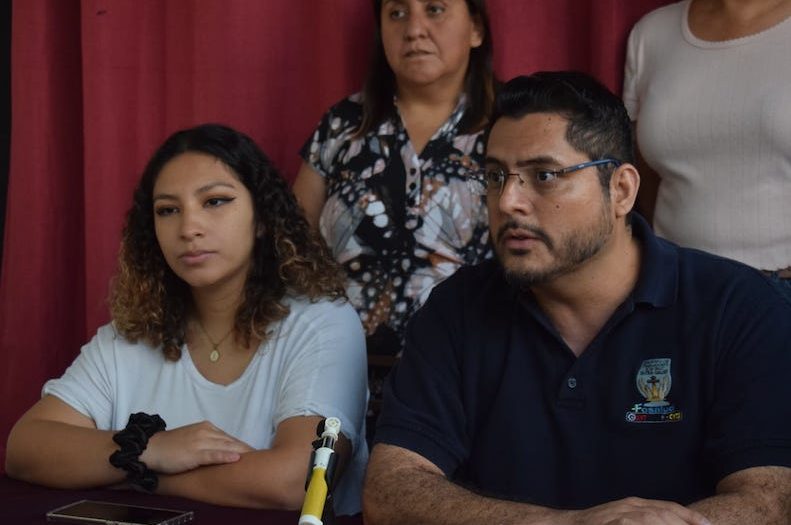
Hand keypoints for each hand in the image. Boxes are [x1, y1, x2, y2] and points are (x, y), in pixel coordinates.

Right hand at [140, 421, 253, 473]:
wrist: (150, 449)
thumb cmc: (170, 447)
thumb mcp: (192, 441)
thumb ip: (208, 443)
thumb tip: (224, 451)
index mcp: (207, 427)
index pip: (230, 438)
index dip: (243, 446)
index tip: (256, 453)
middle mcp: (206, 431)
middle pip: (232, 441)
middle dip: (247, 450)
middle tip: (262, 457)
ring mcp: (201, 441)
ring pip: (226, 446)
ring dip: (242, 453)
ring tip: (256, 459)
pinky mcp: (194, 452)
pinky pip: (213, 454)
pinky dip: (226, 456)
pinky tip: (236, 459)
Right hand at [564, 497, 710, 524]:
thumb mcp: (620, 519)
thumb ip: (639, 519)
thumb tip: (663, 521)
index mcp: (633, 504)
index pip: (667, 507)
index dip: (688, 516)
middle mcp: (629, 507)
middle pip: (665, 513)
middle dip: (686, 523)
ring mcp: (620, 515)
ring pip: (654, 518)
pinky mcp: (614, 523)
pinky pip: (636, 523)